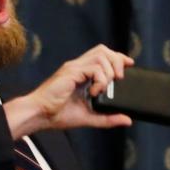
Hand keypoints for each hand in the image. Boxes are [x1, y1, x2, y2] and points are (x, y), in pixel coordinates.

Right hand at [4, 45, 133, 137]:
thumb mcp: (90, 117)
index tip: (130, 65)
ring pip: (100, 56)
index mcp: (82, 73)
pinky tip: (94, 92)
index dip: (118, 57)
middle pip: (103, 50)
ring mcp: (74, 68)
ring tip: (104, 88)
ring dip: (109, 72)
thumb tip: (127, 120)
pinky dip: (100, 80)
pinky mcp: (70, 72)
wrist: (40, 115)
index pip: (103, 55)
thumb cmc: (58, 115)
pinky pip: (93, 68)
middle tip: (119, 79)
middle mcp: (78, 66)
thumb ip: (108, 118)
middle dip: (117, 61)